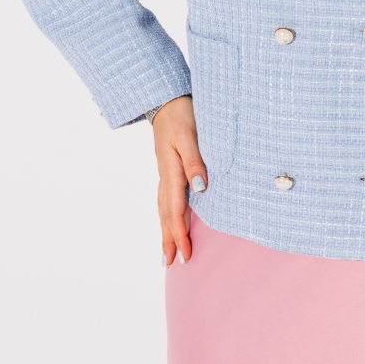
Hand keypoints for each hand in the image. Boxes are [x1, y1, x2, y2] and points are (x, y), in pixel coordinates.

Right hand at [152, 96, 207, 265]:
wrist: (167, 100)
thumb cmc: (181, 116)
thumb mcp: (190, 136)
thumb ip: (195, 162)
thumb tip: (201, 188)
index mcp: (171, 171)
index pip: (176, 210)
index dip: (180, 234)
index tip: (186, 254)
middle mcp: (166, 175)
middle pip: (165, 214)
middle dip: (169, 239)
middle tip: (172, 263)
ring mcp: (165, 172)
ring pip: (163, 208)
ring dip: (165, 230)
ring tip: (167, 251)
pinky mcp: (168, 167)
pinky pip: (165, 198)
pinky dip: (166, 214)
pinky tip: (170, 219)